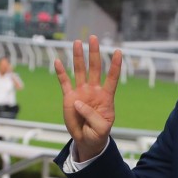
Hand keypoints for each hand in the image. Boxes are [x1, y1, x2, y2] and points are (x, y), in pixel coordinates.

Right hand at [54, 36, 122, 160]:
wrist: (88, 139)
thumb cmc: (98, 132)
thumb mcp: (101, 128)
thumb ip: (92, 115)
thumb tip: (77, 102)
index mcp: (106, 96)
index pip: (112, 77)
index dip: (115, 65)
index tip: (119, 51)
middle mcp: (93, 90)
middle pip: (94, 68)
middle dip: (94, 53)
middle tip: (93, 38)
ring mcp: (81, 92)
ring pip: (79, 71)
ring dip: (78, 57)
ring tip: (77, 42)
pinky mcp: (69, 97)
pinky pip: (64, 82)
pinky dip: (61, 72)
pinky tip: (58, 60)